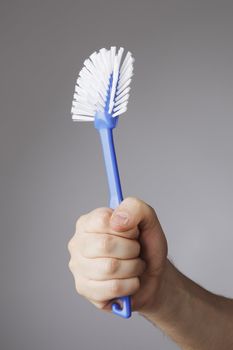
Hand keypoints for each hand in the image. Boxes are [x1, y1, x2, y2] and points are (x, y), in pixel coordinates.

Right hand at [68, 197, 167, 312]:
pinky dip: (131, 285)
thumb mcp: (148, 220)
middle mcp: (78, 243)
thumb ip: (135, 208)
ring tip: (135, 266)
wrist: (152, 276)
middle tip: (136, 251)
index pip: (104, 220)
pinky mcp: (84, 289)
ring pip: (110, 268)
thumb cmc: (145, 246)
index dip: (127, 229)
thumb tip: (117, 220)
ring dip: (133, 268)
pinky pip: (113, 288)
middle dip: (132, 250)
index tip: (134, 233)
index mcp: (88, 222)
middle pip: (105, 245)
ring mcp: (78, 267)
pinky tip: (130, 281)